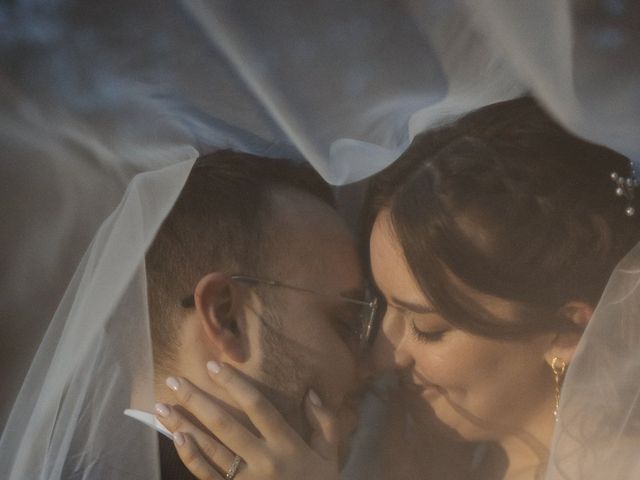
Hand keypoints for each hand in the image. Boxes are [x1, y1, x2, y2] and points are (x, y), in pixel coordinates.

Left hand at [155, 361, 340, 479]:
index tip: (213, 365)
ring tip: (162, 406)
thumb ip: (325, 421)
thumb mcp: (330, 453)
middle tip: (174, 380)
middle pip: (225, 425)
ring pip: (210, 449)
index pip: (257, 406)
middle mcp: (264, 460)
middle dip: (197, 400)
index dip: (234, 384)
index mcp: (287, 444)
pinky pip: (208, 477)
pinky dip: (191, 458)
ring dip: (184, 426)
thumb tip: (311, 392)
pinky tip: (177, 439)